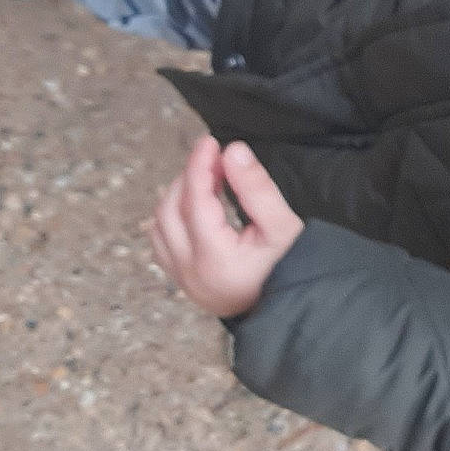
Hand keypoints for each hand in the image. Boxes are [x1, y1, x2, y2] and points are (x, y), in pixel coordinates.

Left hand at [149, 135, 303, 317]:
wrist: (287, 308)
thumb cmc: (290, 268)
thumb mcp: (284, 227)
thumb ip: (257, 188)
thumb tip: (233, 150)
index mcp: (215, 259)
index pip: (195, 201)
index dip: (199, 166)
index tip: (209, 142)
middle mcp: (190, 271)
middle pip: (170, 209)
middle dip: (188, 177)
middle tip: (214, 160)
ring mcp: (180, 278)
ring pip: (159, 224)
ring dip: (176, 195)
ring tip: (206, 180)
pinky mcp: (179, 280)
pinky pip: (160, 240)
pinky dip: (170, 216)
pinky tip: (194, 206)